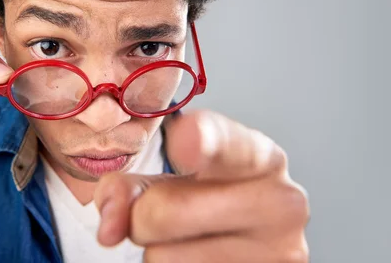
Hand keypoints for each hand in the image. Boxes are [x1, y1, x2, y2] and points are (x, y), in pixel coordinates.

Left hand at [94, 110, 308, 262]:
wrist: (252, 237)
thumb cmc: (209, 198)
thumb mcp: (172, 177)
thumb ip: (132, 187)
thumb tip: (109, 229)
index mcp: (260, 156)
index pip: (226, 145)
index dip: (200, 141)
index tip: (183, 139)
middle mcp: (281, 203)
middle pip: (165, 211)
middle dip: (143, 216)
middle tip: (164, 214)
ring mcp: (278, 251)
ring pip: (162, 256)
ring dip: (158, 250)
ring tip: (192, 238)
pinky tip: (199, 256)